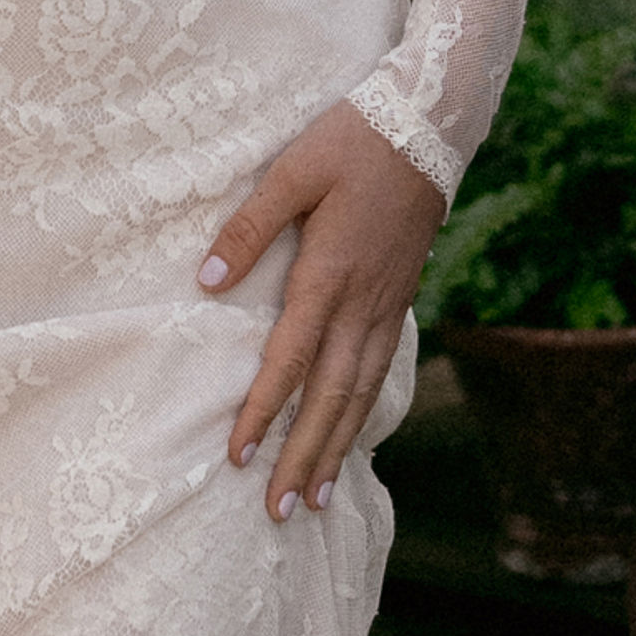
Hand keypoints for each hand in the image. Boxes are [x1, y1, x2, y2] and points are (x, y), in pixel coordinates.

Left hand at [196, 100, 444, 519]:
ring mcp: (387, 305)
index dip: (265, 412)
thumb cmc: (353, 140)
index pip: (291, 359)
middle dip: (304, 455)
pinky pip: (380, 370)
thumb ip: (249, 228)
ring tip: (317, 496)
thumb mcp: (292, 170)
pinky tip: (351, 437)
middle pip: (331, 396)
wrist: (429, 125)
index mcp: (330, 274)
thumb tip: (206, 281)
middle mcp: (362, 302)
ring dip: (336, 447)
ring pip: (361, 392)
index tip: (241, 457)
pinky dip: (364, 412)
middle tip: (282, 509)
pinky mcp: (399, 299)